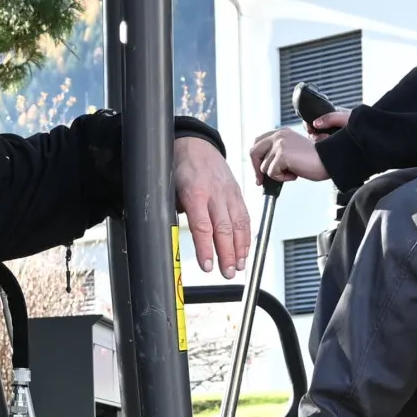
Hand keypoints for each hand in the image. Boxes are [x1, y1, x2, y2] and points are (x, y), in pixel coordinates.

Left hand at [172, 135, 253, 276]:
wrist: (196, 144)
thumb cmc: (181, 168)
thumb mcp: (170, 189)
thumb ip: (176, 213)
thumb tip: (174, 237)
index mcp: (195, 193)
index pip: (202, 226)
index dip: (206, 249)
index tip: (207, 266)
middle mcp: (215, 193)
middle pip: (224, 229)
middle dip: (227, 254)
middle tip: (226, 273)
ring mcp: (229, 193)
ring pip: (238, 224)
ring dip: (240, 249)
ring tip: (238, 266)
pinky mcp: (237, 193)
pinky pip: (244, 217)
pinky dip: (247, 236)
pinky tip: (245, 250)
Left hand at [250, 119, 340, 185]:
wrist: (329, 161)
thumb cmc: (314, 160)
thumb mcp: (292, 151)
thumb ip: (278, 152)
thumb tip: (261, 167)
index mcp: (281, 132)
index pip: (257, 143)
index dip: (256, 159)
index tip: (258, 173)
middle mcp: (278, 135)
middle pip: (253, 152)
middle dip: (255, 169)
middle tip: (260, 182)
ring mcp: (280, 144)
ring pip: (264, 167)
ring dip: (277, 175)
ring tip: (293, 171)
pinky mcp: (282, 154)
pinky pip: (272, 173)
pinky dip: (282, 178)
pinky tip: (295, 174)